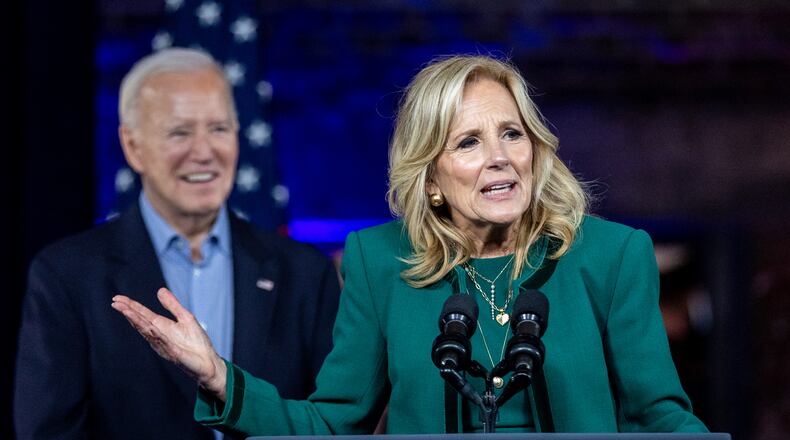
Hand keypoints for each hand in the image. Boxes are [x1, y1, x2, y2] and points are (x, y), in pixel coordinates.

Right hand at [111, 288, 227, 400]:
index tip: (117, 298)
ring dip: (138, 322)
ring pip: (149, 333)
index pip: (143, 315)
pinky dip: (159, 337)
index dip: (130, 307)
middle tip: (115, 303)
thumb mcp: (185, 318)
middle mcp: (159, 337)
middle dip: (129, 313)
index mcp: (161, 327)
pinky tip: (152, 328)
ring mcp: (166, 346)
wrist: (208, 362)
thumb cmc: (196, 342)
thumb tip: (159, 290)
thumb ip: (172, 305)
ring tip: (127, 312)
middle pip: (141, 323)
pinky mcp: (177, 354)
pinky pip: (167, 344)